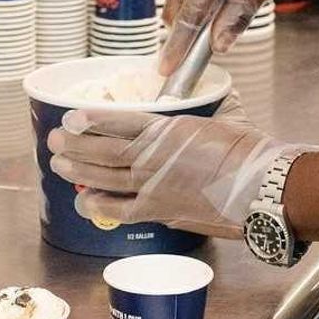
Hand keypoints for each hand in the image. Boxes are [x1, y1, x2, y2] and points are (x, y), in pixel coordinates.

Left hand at [47, 93, 314, 239]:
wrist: (263, 189)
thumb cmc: (248, 153)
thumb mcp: (220, 121)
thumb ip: (196, 117)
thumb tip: (193, 107)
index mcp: (169, 130)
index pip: (120, 123)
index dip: (92, 120)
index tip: (71, 116)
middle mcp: (155, 158)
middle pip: (104, 152)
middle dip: (76, 145)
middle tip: (55, 140)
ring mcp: (155, 187)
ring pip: (106, 179)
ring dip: (79, 171)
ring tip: (59, 165)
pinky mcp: (161, 211)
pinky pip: (121, 209)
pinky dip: (99, 205)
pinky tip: (83, 201)